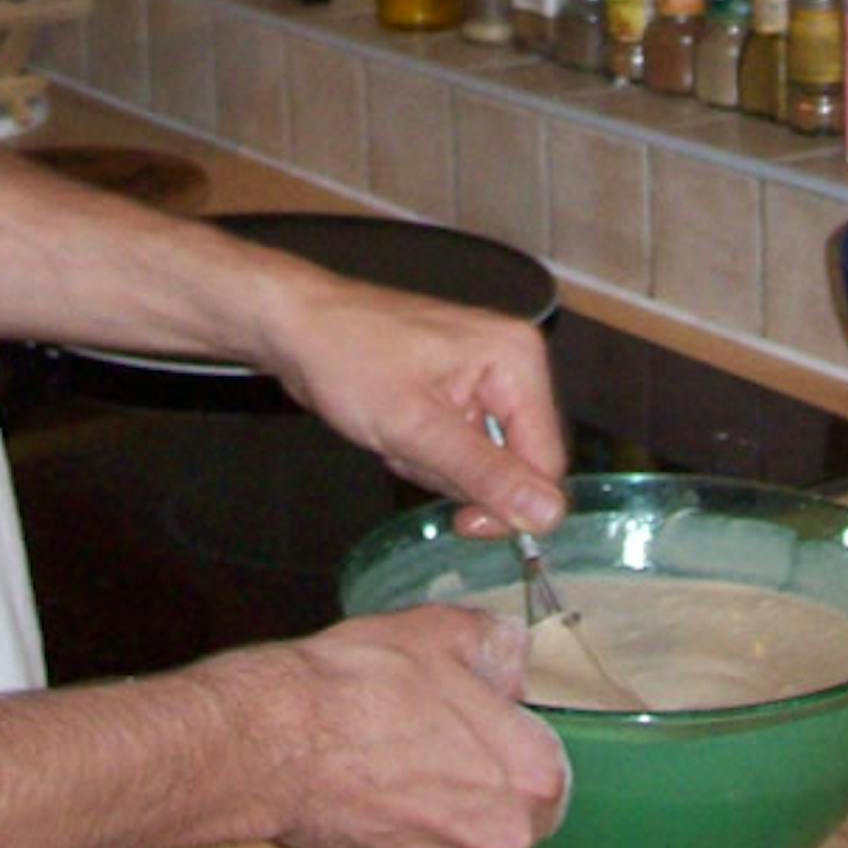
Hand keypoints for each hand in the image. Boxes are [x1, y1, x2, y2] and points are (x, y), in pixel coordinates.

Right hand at [218, 606, 568, 847]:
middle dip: (484, 760)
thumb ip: (494, 642)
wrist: (277, 740)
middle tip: (442, 717)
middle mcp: (500, 834)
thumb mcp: (441, 630)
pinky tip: (372, 764)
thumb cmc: (362, 684)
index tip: (488, 703)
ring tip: (398, 736)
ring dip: (443, 785)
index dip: (515, 723)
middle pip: (512, 795)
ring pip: (465, 817)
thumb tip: (512, 652)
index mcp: (528, 775)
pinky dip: (404, 805)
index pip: (549, 757)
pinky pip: (420, 833)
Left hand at [252, 267, 567, 539]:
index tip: (462, 521)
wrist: (296, 326)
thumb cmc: (348, 359)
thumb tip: (551, 515)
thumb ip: (486, 474)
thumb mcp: (415, 427)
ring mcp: (485, 373)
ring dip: (437, 465)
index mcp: (517, 359)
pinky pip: (462, 446)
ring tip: (396, 431)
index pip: (546, 462)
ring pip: (485, 462)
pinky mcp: (459, 387)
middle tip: (410, 448)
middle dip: (459, 474)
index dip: (510, 505)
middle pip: (517, 464)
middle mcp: (513, 362)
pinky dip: (426, 451)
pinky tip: (395, 427)